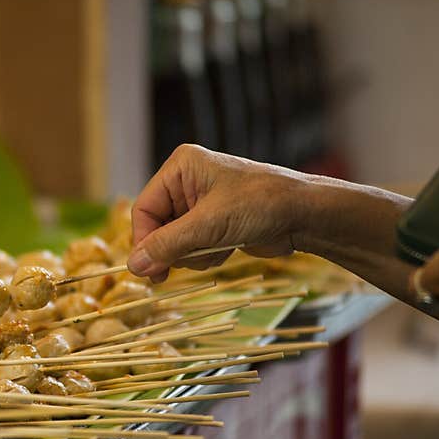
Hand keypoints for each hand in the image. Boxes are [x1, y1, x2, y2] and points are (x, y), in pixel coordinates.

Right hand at [127, 144, 302, 282]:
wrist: (305, 215)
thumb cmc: (260, 205)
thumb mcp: (208, 226)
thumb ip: (167, 245)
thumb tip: (133, 266)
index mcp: (180, 168)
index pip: (144, 209)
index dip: (144, 241)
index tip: (148, 270)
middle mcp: (186, 183)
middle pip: (157, 228)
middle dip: (174, 249)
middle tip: (181, 267)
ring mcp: (199, 204)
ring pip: (173, 242)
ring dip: (193, 254)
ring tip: (218, 248)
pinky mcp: (213, 224)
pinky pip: (192, 248)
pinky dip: (206, 255)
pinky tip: (228, 249)